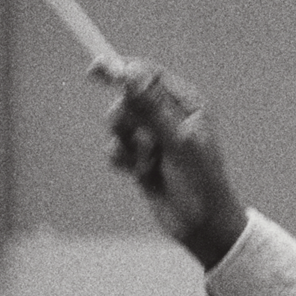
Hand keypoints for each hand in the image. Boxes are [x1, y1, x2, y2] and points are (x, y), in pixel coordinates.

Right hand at [94, 57, 247, 268]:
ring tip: (149, 163)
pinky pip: (115, 147)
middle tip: (144, 140)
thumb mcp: (177, 141)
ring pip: (119, 125)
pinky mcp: (140, 157)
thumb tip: (131, 72)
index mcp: (187, 103)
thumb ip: (152, 107)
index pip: (148, 75)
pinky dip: (123, 160)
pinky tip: (139, 174)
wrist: (201, 225)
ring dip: (128, 145)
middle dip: (128, 120)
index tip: (95, 69)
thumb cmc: (200, 181)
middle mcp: (170, 116)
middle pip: (128, 99)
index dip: (122, 70)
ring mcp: (154, 137)